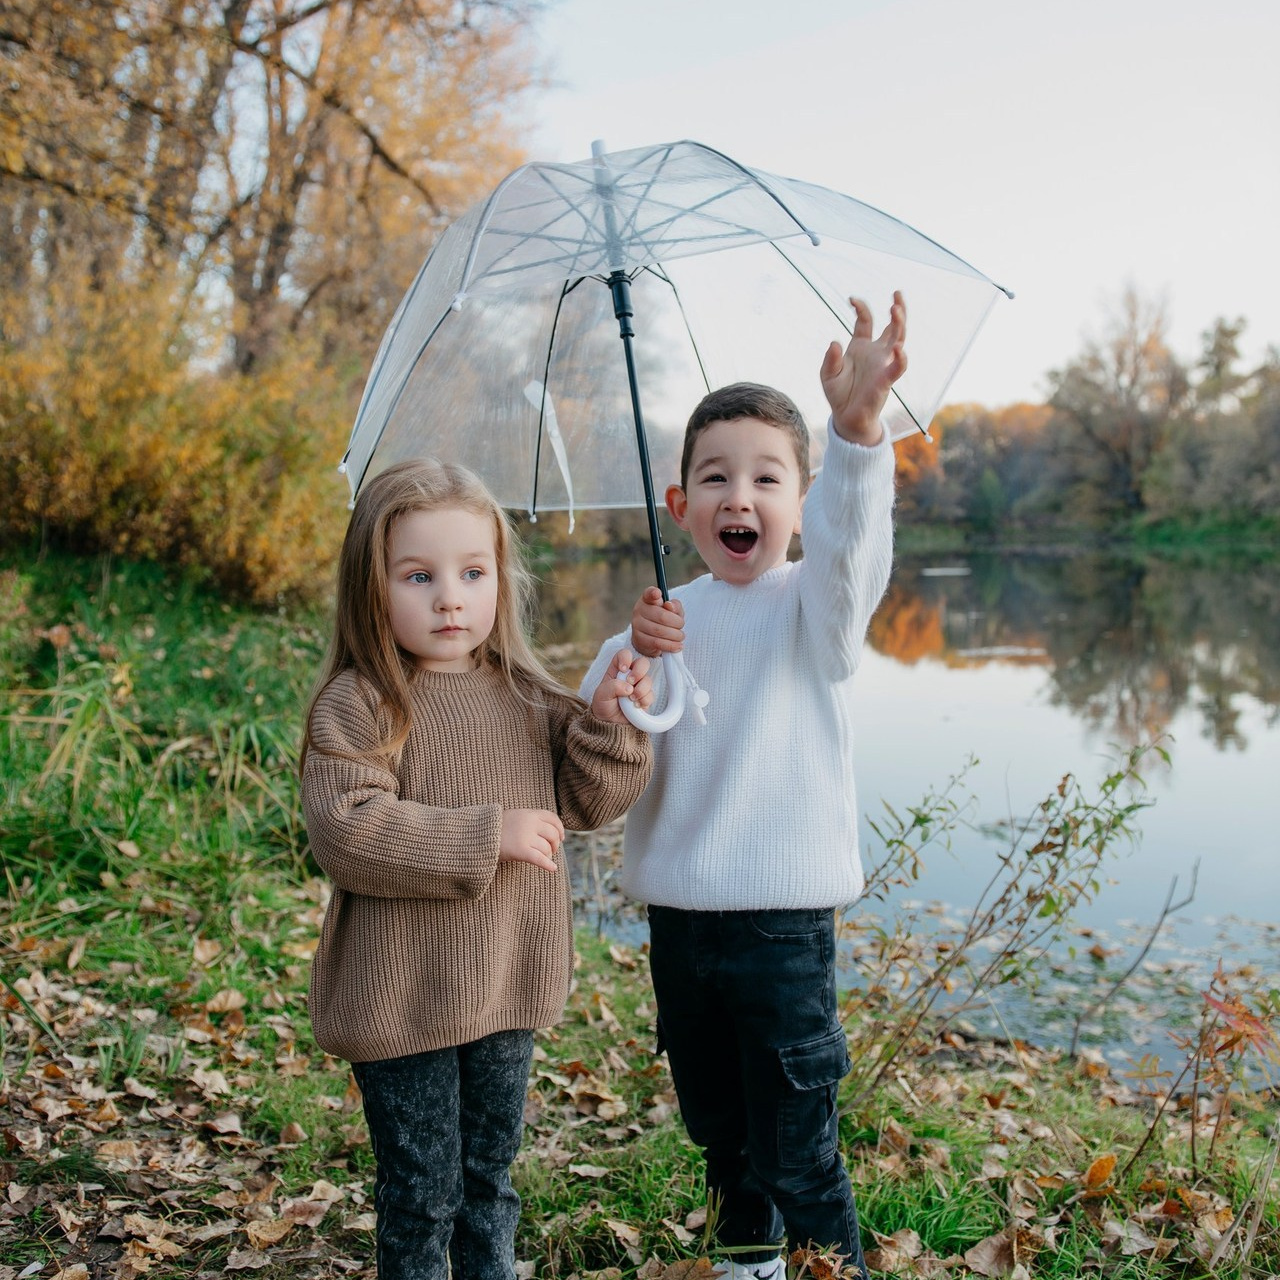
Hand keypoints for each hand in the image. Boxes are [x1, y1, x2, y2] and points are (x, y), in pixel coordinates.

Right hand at [499, 808, 562, 871]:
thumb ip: (529, 820)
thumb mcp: (514, 817)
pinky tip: (552, 869)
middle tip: (551, 851)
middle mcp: (529, 823)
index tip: (561, 837)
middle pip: (552, 834)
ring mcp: (525, 836)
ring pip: (546, 848)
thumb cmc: (494, 828)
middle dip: (555, 844)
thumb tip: (548, 830)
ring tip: (544, 859)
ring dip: (548, 855)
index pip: (552, 818)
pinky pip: (540, 859)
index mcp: (528, 813)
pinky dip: (548, 865)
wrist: (476, 834)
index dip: (560, 829)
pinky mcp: (520, 850)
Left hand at [590, 648, 654, 724]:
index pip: (625, 654)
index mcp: (617, 670)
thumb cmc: (603, 706)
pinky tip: (635, 706)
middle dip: (639, 671)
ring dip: (640, 689)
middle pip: (643, 662)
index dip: (626, 658)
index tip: (622, 669)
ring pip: (648, 680)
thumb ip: (612, 687)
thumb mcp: (601, 695)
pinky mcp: (645, 697)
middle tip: (631, 682)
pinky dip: (644, 700)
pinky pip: (651, 695)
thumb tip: (629, 688)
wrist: (610, 724)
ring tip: (631, 699)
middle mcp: (630, 675)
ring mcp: (639, 686)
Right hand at [631, 586, 684, 657]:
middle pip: (662, 616)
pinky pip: (656, 643)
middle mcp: (639, 610)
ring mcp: (636, 625)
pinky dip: (670, 645)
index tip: (658, 594)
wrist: (651, 639)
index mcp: (647, 599)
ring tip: (680, 636)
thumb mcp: (673, 611)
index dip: (653, 593)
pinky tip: (678, 646)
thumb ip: (675, 606)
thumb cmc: (664, 620)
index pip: (648, 593)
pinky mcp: (638, 639)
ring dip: (675, 635)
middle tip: (681, 626)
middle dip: (677, 623)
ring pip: (660, 631)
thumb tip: (669, 606)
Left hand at [820, 291, 906, 444]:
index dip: (861, 308)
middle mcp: (875, 352)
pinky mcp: (886, 380)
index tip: (852, 299)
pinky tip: (897, 348)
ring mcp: (883, 364)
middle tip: (897, 293)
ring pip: (898, 340)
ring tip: (896, 309)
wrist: (845, 416)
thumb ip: (830, 359)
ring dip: (900, 324)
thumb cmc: (838, 394)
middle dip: (897, 309)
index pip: (866, 321)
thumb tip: (835, 343)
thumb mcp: (828, 374)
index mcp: (860, 346)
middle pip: (892, 327)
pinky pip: (898, 367)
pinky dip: (900, 358)